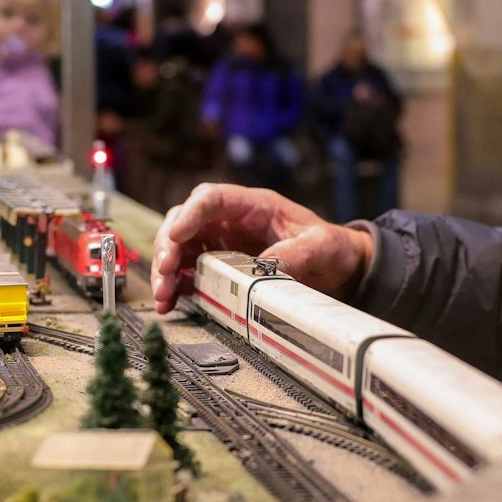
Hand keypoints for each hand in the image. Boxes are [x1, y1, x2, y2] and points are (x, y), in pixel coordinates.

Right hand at [151, 183, 374, 312]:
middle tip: (165, 272)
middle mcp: (230, 222)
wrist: (338, 268)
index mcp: (252, 206)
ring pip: (180, 249)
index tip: (176, 236)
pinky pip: (189, 274)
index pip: (211, 198)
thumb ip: (294, 254)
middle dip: (168, 246)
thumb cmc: (329, 247)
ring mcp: (221, 245)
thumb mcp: (319, 246)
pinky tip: (169, 304)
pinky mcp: (220, 269)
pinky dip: (176, 288)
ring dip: (166, 271)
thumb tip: (263, 268)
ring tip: (163, 295)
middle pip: (184, 222)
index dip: (190, 214)